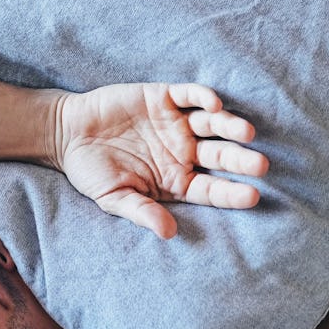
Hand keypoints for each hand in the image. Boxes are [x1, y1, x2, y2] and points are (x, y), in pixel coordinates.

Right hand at [51, 83, 267, 238]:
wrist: (67, 134)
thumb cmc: (91, 171)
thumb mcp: (113, 198)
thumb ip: (141, 212)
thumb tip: (168, 233)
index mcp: (176, 181)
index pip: (211, 190)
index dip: (231, 193)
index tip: (253, 196)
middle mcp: (183, 152)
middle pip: (220, 156)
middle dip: (241, 160)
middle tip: (261, 165)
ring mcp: (176, 123)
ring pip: (212, 124)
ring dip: (231, 127)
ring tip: (246, 133)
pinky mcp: (165, 97)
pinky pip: (190, 95)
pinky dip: (204, 97)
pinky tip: (214, 104)